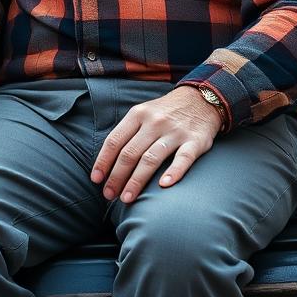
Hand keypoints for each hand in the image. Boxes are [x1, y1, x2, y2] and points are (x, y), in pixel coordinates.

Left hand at [91, 86, 222, 203]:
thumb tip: (108, 162)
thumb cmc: (165, 112)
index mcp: (138, 114)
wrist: (201, 99)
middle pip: (130, 153)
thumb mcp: (143, 113)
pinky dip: (173, 172)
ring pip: (151, 158)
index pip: (115, 140)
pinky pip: (183, 158)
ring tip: (127, 198)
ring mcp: (175, 132)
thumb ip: (128, 133)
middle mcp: (154, 122)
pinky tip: (163, 186)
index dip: (103, 161)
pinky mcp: (195, 141)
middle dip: (116, 176)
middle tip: (109, 194)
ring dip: (137, 180)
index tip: (96, 180)